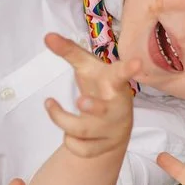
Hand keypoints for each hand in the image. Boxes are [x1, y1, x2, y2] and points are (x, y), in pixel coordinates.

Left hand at [42, 33, 142, 158]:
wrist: (116, 122)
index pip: (122, 75)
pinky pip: (80, 148)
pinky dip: (69, 141)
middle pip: (104, 110)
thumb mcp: (86, 67)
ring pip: (83, 130)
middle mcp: (117, 107)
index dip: (129, 69)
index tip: (137, 63)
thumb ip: (69, 51)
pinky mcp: (106, 147)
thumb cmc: (100, 86)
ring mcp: (113, 129)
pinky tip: (70, 133)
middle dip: (92, 107)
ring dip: (61, 119)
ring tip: (50, 105)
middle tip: (80, 101)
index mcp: (114, 84)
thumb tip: (47, 36)